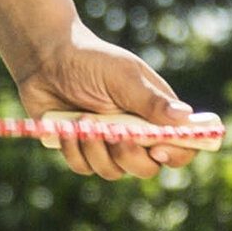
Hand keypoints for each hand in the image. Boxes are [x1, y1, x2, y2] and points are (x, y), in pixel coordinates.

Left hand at [15, 24, 202, 180]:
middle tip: (117, 136)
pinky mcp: (81, 149)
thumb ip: (152, 101)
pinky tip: (67, 127)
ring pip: (113, 171)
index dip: (178, 153)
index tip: (160, 149)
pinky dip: (75, 150)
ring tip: (84, 119)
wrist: (45, 59)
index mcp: (156, 113)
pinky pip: (84, 167)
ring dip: (97, 150)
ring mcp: (108, 144)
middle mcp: (136, 132)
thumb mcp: (124, 77)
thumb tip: (186, 118)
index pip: (181, 144)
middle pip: (148, 167)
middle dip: (131, 157)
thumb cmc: (90, 60)